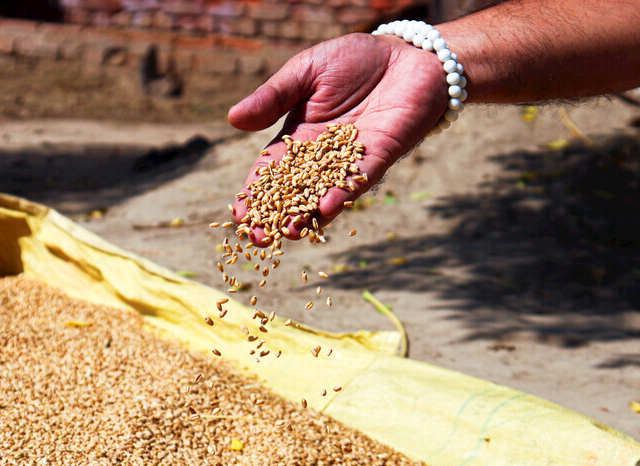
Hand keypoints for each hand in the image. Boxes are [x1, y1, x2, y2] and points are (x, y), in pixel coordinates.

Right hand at [227, 32, 447, 244]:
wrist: (407, 54)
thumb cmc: (354, 60)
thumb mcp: (304, 72)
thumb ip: (273, 97)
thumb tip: (232, 118)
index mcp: (299, 137)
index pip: (272, 171)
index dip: (256, 193)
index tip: (239, 215)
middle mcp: (323, 156)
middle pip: (295, 191)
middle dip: (277, 215)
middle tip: (258, 238)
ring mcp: (351, 160)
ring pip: (326, 193)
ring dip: (309, 214)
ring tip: (291, 232)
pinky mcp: (380, 156)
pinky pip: (359, 178)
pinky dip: (344, 193)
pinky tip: (328, 208)